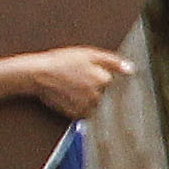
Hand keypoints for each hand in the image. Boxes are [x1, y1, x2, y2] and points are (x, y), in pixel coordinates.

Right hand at [12, 45, 133, 117]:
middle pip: (103, 93)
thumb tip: (131, 70)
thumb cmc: (62, 61)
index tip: (87, 72)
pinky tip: (68, 95)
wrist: (37, 73)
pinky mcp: (75, 114)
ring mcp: (86, 107)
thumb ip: (113, 62)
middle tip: (76, 79)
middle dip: (94, 87)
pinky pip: (84, 111)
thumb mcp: (89, 54)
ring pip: (94, 103)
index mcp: (103, 80)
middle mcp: (97, 96)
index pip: (110, 81)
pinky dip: (79, 105)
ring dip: (87, 97)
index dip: (99, 75)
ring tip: (71, 87)